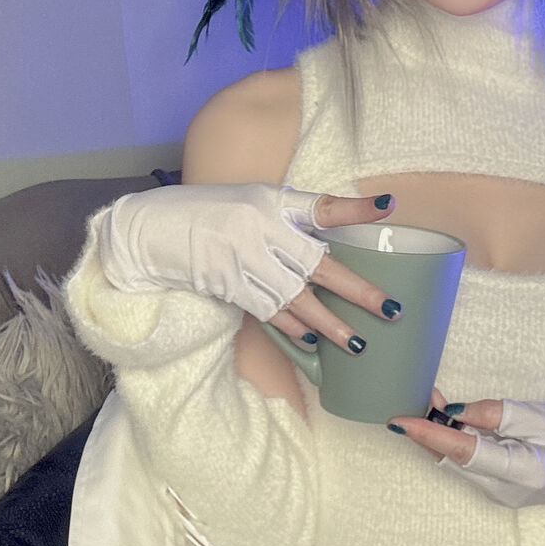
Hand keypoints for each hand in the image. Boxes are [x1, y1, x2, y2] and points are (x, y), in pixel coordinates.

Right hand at [96, 183, 406, 349]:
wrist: (153, 227)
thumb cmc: (210, 213)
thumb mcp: (252, 202)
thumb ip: (290, 219)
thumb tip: (328, 249)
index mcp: (271, 202)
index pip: (321, 205)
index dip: (356, 208)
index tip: (389, 205)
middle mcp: (260, 228)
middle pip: (318, 264)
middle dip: (358, 291)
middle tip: (391, 311)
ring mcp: (243, 258)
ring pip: (296, 297)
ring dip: (329, 323)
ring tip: (357, 344)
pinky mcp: (226, 282)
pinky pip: (266, 310)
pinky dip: (290, 327)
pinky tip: (311, 340)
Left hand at [388, 388, 544, 509]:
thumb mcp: (542, 417)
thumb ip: (496, 414)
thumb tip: (454, 411)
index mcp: (521, 472)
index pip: (464, 452)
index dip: (430, 434)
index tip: (401, 421)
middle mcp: (501, 490)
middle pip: (452, 459)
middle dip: (428, 428)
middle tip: (413, 395)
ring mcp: (496, 492)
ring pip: (455, 461)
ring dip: (439, 433)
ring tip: (430, 399)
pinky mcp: (494, 486)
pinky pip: (465, 461)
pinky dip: (453, 439)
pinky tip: (449, 418)